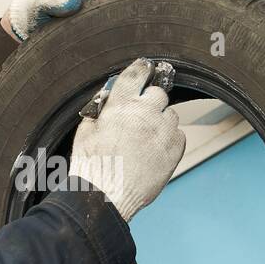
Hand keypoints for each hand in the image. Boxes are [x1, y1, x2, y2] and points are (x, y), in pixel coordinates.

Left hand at [1, 0, 161, 41]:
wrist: (24, 24)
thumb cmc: (32, 12)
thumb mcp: (39, 5)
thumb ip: (52, 0)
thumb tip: (71, 1)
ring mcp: (99, 7)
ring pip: (128, 2)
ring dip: (149, 1)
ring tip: (176, 1)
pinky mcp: (99, 21)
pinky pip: (122, 17)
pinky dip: (137, 16)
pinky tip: (153, 25)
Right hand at [67, 58, 185, 221]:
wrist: (105, 195)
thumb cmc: (92, 168)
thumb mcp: (85, 132)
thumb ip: (99, 113)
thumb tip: (106, 104)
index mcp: (120, 106)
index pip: (135, 75)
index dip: (142, 69)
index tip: (146, 68)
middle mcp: (144, 114)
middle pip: (158, 94)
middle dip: (151, 103)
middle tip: (142, 117)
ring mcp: (161, 131)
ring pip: (171, 115)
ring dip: (162, 122)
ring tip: (148, 139)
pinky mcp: (174, 150)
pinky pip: (179, 135)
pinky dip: (171, 140)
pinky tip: (156, 151)